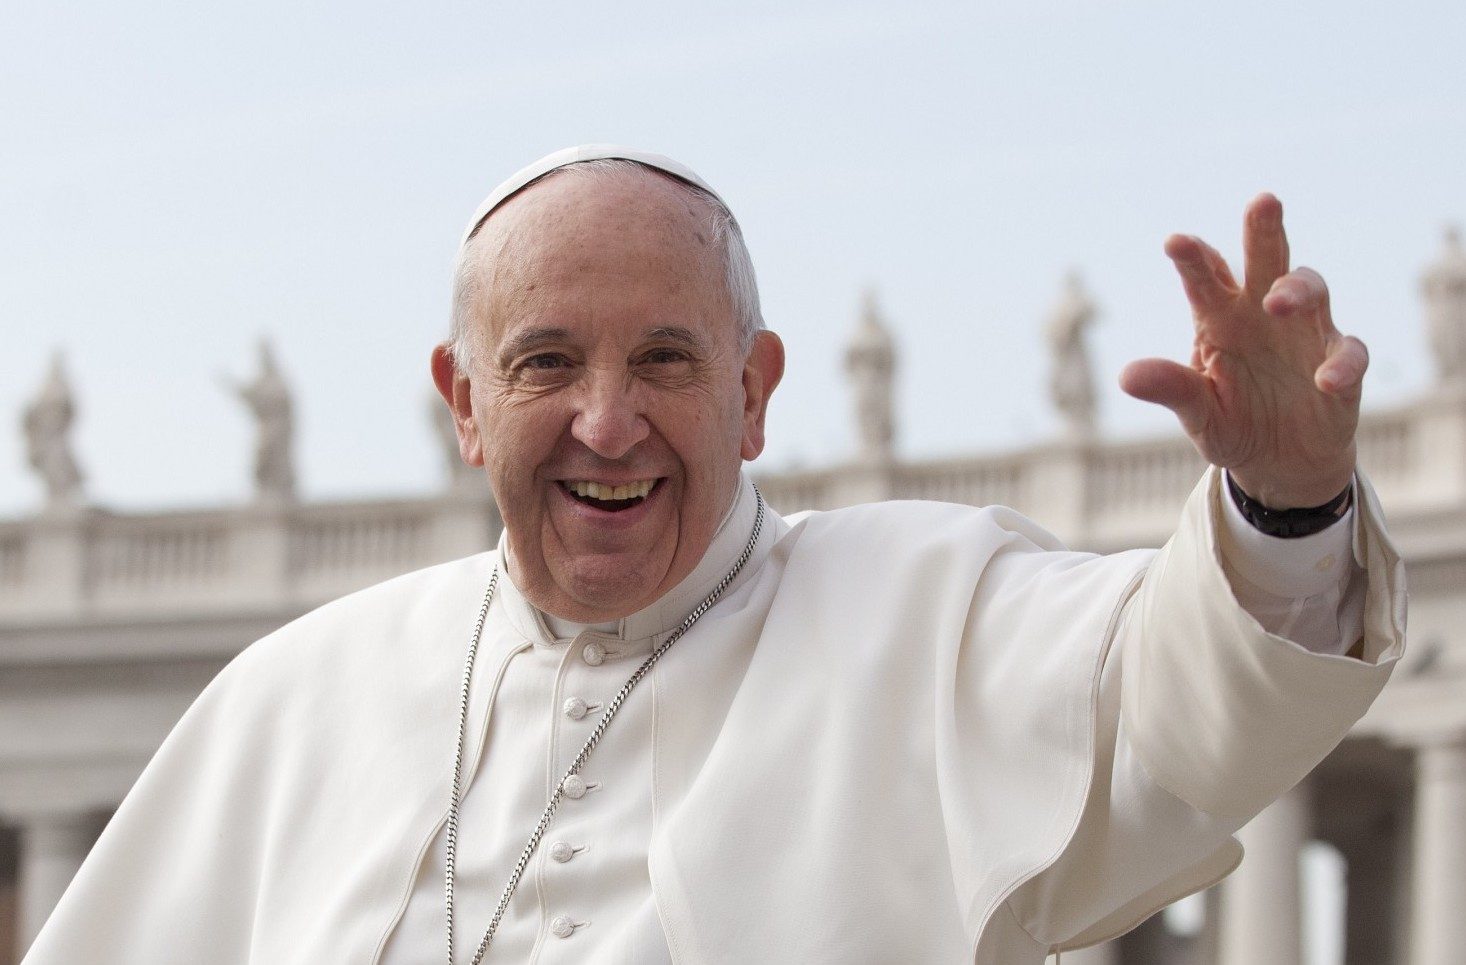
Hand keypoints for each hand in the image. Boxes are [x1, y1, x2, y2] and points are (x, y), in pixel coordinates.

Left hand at [1120, 193, 1364, 507]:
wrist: (1280, 463)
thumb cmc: (1232, 423)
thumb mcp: (1198, 413)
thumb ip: (1171, 390)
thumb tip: (1126, 378)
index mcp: (1220, 319)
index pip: (1206, 279)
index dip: (1194, 259)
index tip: (1175, 242)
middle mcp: (1265, 315)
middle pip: (1267, 260)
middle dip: (1265, 230)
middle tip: (1262, 200)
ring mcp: (1308, 336)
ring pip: (1313, 291)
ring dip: (1298, 289)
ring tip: (1277, 300)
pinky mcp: (1342, 367)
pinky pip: (1349, 354)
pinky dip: (1341, 363)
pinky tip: (1325, 380)